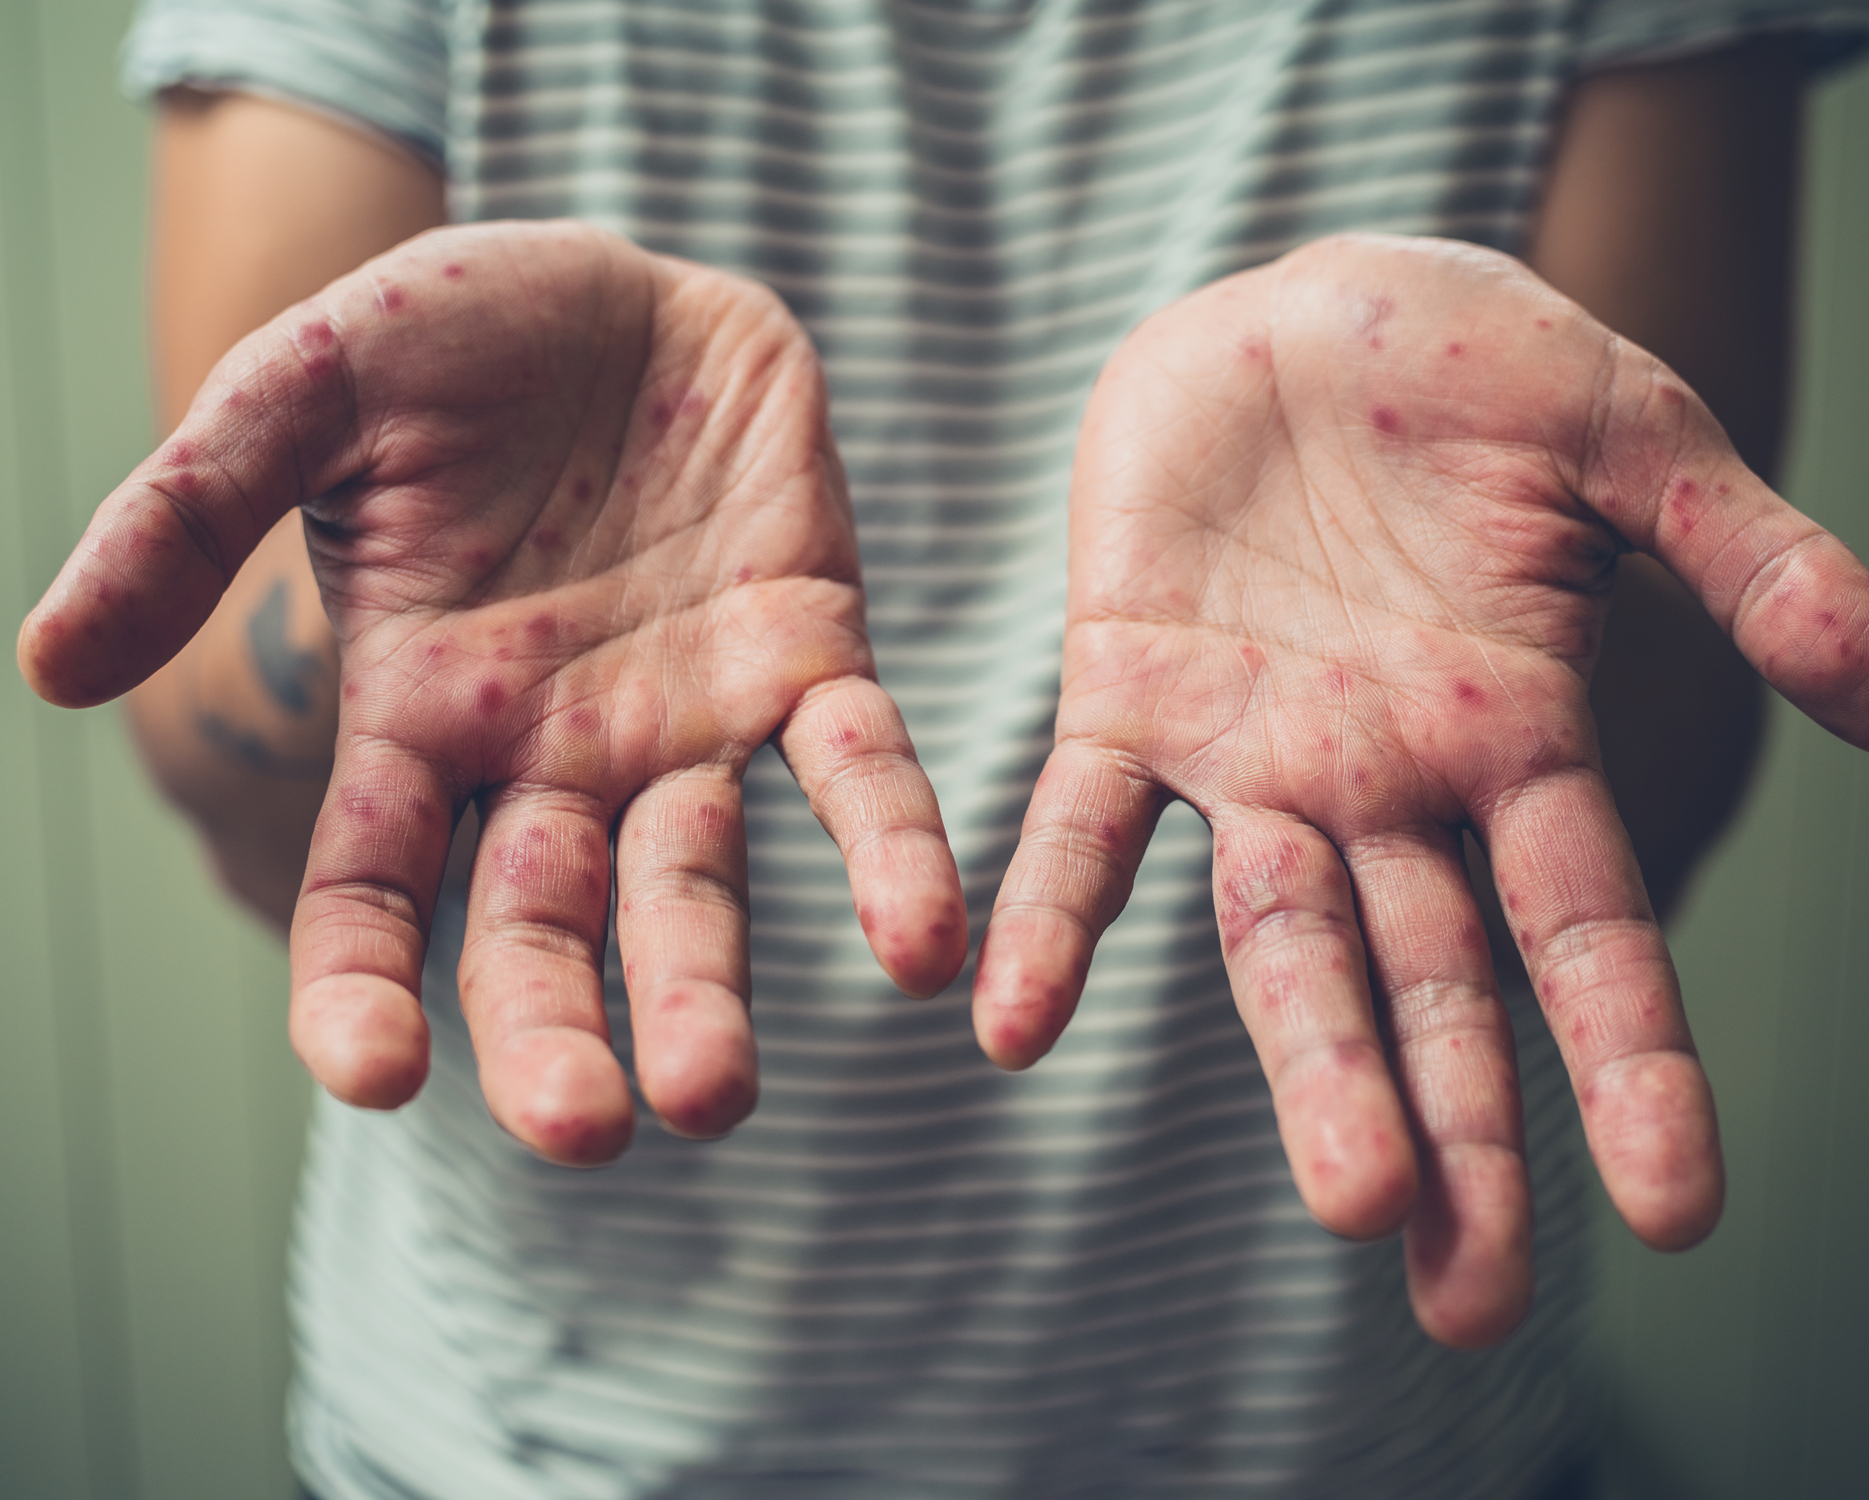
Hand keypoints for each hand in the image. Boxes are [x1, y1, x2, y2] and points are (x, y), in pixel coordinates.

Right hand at [19, 221, 965, 1161]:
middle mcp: (553, 751)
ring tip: (718, 1095)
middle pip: (543, 927)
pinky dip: (889, 852)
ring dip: (709, 990)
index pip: (372, 888)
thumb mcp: (304, 389)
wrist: (631, 286)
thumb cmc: (454, 337)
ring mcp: (685, 719)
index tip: (372, 1074)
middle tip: (588, 1135)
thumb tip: (48, 668)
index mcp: (418, 713)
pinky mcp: (808, 655)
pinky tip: (923, 943)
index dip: (361, 985)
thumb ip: (191, 512)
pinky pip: (857, 770)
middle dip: (559, 1034)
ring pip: (695, 883)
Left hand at [972, 234, 1868, 1344]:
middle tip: (1462, 1303)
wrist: (1290, 306)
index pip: (1585, 930)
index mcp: (1515, 736)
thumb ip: (1755, 565)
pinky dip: (1051, 921)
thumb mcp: (1632, 437)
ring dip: (1302, 1065)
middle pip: (1429, 986)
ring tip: (1343, 1198)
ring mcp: (1252, 753)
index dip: (1629, 1063)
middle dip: (1453, 1133)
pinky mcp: (1126, 694)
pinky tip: (1010, 1021)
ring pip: (1273, 940)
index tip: (1674, 1211)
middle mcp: (1385, 782)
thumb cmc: (1468, 365)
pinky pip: (1081, 827)